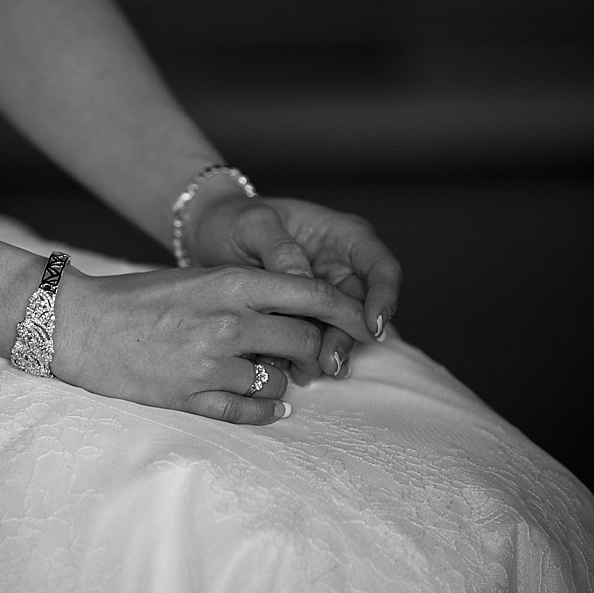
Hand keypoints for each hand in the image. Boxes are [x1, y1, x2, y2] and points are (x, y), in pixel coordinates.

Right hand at [51, 265, 374, 424]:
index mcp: (231, 284)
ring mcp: (209, 363)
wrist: (79, 325)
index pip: (312, 294)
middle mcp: (227, 323)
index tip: (366, 321)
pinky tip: (267, 409)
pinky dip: (264, 413)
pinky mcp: (189, 396)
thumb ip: (247, 292)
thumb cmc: (137, 298)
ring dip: (282, 383)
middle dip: (314, 351)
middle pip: (306, 342)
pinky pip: (247, 413)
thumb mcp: (199, 279)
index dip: (348, 310)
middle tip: (307, 356)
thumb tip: (299, 311)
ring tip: (264, 375)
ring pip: (280, 383)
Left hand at [185, 195, 401, 385]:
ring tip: (304, 372)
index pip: (381, 267)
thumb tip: (302, 281)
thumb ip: (280, 248)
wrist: (209, 239)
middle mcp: (341, 270)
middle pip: (362, 308)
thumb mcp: (253, 224)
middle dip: (348, 337)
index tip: (372, 325)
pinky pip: (308, 342)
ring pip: (338, 331)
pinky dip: (297, 356)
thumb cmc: (234, 221)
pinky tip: (281, 366)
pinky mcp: (302, 320)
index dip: (384, 297)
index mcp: (344, 238)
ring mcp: (323, 298)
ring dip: (324, 353)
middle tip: (329, 362)